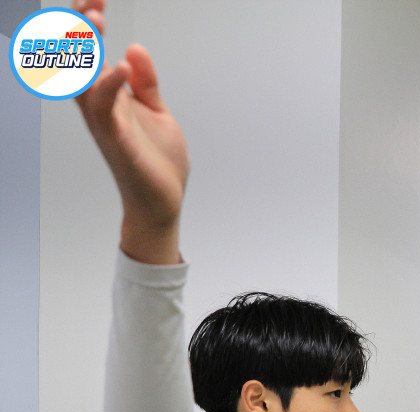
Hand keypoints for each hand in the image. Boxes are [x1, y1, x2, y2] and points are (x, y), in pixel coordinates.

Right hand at [74, 0, 187, 263]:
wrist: (163, 201)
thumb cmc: (155, 161)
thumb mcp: (156, 111)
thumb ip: (146, 82)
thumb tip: (134, 49)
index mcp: (107, 95)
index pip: (88, 51)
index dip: (87, 22)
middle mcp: (98, 105)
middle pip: (75, 58)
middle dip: (76, 26)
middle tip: (90, 2)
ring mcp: (104, 123)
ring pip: (80, 78)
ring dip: (85, 48)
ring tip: (97, 20)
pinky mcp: (117, 141)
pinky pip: (104, 111)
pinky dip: (110, 87)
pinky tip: (121, 68)